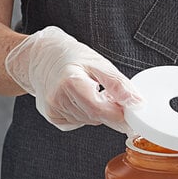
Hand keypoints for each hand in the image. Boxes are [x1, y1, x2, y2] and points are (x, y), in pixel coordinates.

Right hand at [5, 26, 141, 133]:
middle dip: (110, 110)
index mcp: (71, 83)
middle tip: (110, 94)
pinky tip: (81, 99)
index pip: (101, 110)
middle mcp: (58, 99)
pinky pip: (79, 122)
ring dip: (98, 111)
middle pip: (96, 117)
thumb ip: (118, 84)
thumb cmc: (70, 56)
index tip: (132, 114)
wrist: (40, 57)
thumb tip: (137, 102)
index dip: (120, 115)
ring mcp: (53, 110)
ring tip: (92, 91)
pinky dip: (86, 114)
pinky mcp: (53, 117)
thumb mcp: (99, 63)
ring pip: (89, 121)